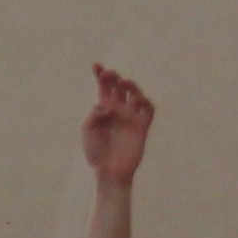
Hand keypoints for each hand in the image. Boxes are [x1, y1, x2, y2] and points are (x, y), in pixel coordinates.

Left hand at [79, 64, 154, 183]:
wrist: (109, 172)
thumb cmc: (96, 153)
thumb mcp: (88, 129)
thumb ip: (94, 114)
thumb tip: (106, 106)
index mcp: (103, 110)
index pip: (104, 87)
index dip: (101, 75)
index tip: (96, 66)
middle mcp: (118, 111)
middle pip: (119, 87)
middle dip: (114, 77)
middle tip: (108, 75)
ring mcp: (131, 118)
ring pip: (135, 94)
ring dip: (130, 85)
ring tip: (123, 84)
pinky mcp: (142, 127)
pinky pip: (149, 109)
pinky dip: (145, 101)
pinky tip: (136, 101)